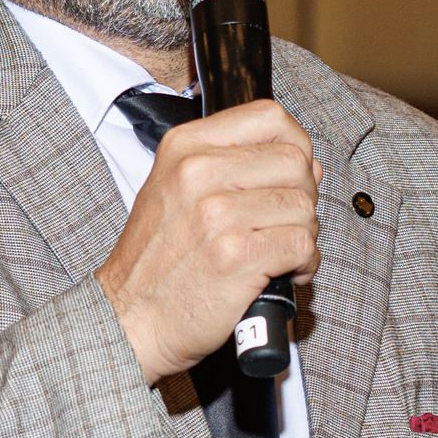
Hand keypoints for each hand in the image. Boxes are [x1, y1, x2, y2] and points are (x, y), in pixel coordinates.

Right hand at [97, 99, 321, 385]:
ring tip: (282, 252)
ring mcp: (217, 214)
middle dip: (303, 197)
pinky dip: (304, 263)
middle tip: (284, 224)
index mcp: (184, 148)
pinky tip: (286, 273)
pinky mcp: (236, 255)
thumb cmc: (156, 262)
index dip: (296, 145)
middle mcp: (198, 172)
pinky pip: (302, 244)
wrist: (129, 318)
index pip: (269, 118)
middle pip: (294, 162)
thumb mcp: (176, 191)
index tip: (292, 175)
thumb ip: (235, 167)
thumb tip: (307, 163)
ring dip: (305, 235)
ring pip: (303, 206)